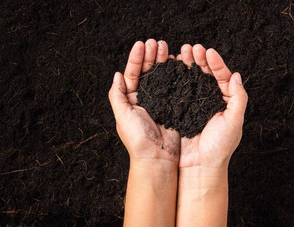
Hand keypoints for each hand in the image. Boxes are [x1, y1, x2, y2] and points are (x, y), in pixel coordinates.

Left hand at [108, 39, 179, 165]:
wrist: (158, 158)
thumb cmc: (137, 139)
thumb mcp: (122, 116)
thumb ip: (117, 95)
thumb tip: (117, 75)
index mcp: (130, 99)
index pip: (132, 74)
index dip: (136, 58)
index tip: (141, 44)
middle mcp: (144, 99)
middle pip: (147, 72)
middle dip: (150, 56)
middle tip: (156, 42)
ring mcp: (159, 101)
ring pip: (160, 76)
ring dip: (162, 61)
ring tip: (166, 47)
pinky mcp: (173, 106)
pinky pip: (173, 86)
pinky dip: (175, 74)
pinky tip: (176, 62)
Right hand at [176, 44, 247, 169]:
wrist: (199, 165)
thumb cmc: (219, 146)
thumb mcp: (234, 121)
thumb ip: (238, 98)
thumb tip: (237, 75)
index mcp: (224, 101)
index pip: (222, 77)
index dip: (216, 63)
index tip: (208, 51)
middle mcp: (209, 100)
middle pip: (205, 74)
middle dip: (199, 60)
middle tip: (191, 48)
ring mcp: (193, 104)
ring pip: (191, 79)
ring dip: (187, 65)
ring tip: (181, 53)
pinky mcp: (179, 110)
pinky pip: (178, 90)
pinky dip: (175, 78)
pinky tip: (172, 68)